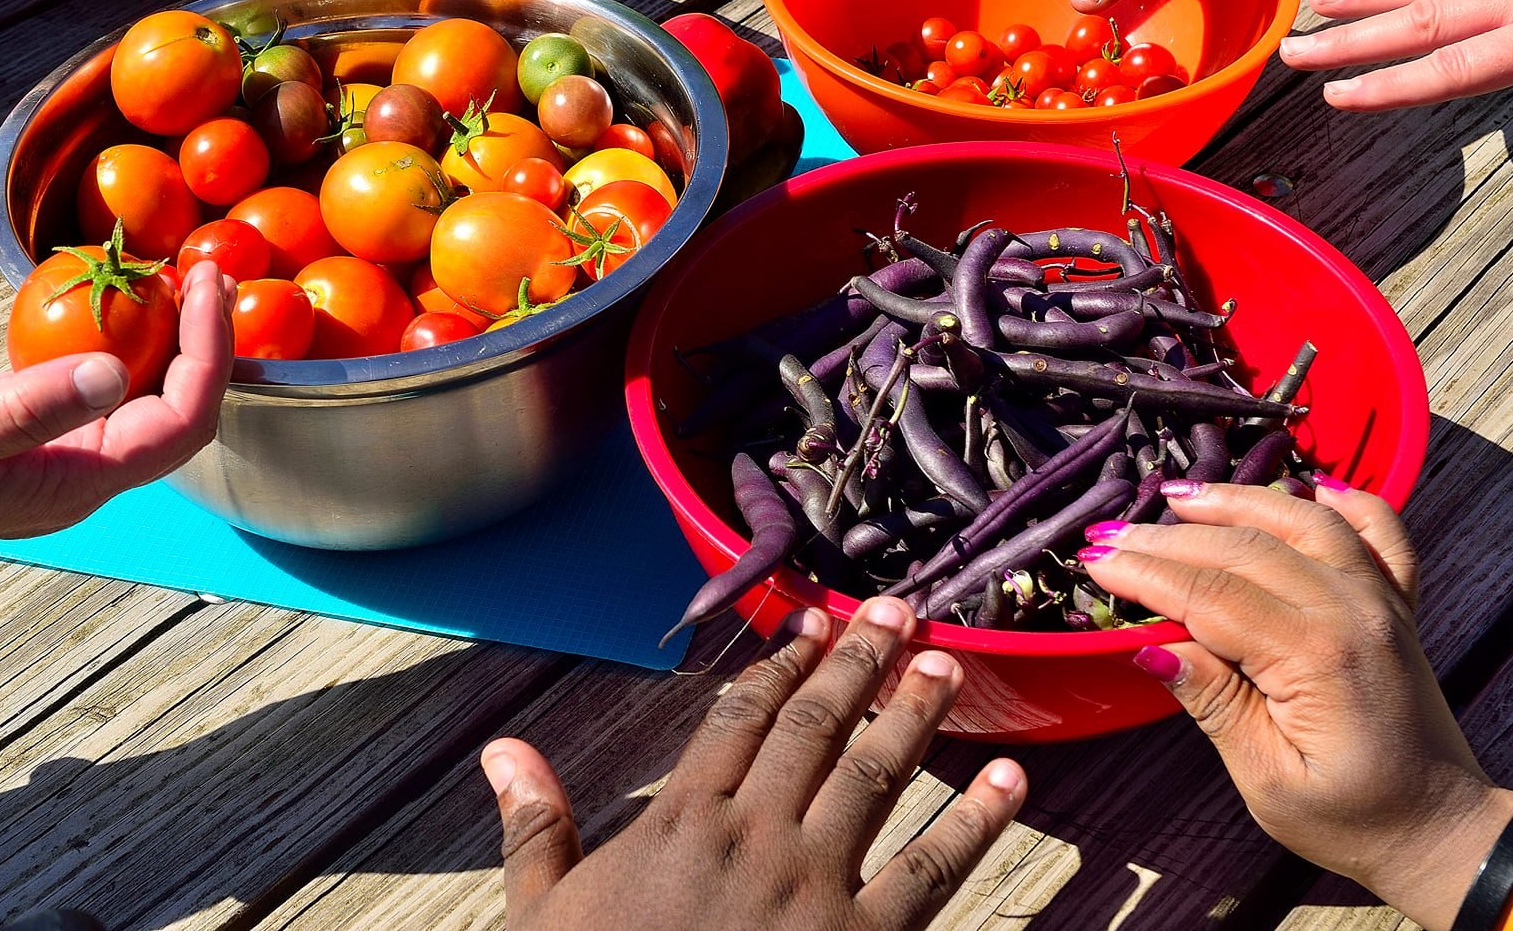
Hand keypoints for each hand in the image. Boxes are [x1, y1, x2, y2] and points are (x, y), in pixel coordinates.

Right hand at [481, 598, 1025, 930]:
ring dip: (916, 716)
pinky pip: (931, 874)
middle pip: (815, 728)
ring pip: (876, 779)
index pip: (739, 717)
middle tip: (896, 611)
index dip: (780, 663)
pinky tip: (1010, 782)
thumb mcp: (543, 912)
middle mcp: (752, 839)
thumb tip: (501, 751)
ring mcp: (813, 891)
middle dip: (859, 663)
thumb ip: (536, 825)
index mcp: (681, 822)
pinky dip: (976, 825)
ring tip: (947, 665)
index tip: (810, 621)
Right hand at [1082, 481, 1512, 930]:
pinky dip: (1345, 501)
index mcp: (1316, 657)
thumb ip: (1216, 705)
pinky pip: (1378, 530)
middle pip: (1246, 548)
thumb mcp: (1269, 781)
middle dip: (1169, 538)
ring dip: (1238, 500)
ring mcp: (1381, 600)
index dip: (1147, 575)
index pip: (1210, 596)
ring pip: (1303, 521)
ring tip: (1177, 494)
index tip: (1095, 562)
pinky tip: (1310, 486)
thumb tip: (1152, 646)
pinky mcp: (1399, 603)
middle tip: (1108, 534)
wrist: (1442, 831)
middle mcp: (1353, 611)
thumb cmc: (1353, 819)